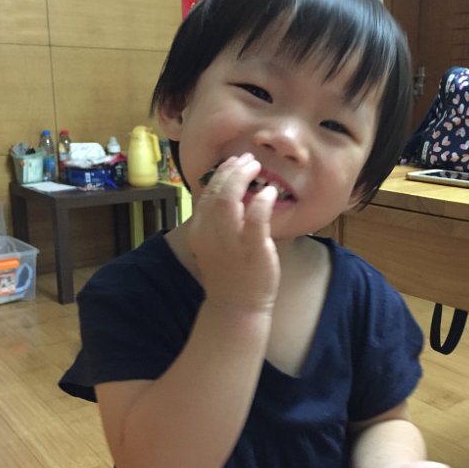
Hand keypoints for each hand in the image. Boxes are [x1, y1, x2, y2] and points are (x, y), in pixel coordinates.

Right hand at [188, 153, 279, 312]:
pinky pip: (256, 218)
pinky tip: (269, 192)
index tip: (234, 163)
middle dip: (232, 170)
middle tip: (247, 160)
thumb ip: (220, 220)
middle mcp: (210, 234)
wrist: (237, 307)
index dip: (220, 174)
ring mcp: (231, 242)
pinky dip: (261, 201)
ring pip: (230, 199)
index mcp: (199, 231)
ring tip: (256, 167)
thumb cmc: (230, 274)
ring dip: (243, 178)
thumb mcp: (215, 244)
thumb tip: (234, 192)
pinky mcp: (253, 250)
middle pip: (216, 191)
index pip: (206, 193)